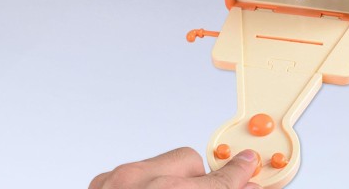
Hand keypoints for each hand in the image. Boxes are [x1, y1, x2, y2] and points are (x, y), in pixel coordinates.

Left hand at [88, 148, 261, 188]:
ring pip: (164, 161)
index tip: (247, 169)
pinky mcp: (100, 184)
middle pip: (189, 161)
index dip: (236, 177)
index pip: (215, 182)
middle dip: (201, 182)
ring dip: (174, 182)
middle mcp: (137, 186)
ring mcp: (114, 183)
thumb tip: (239, 187)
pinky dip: (147, 185)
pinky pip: (138, 170)